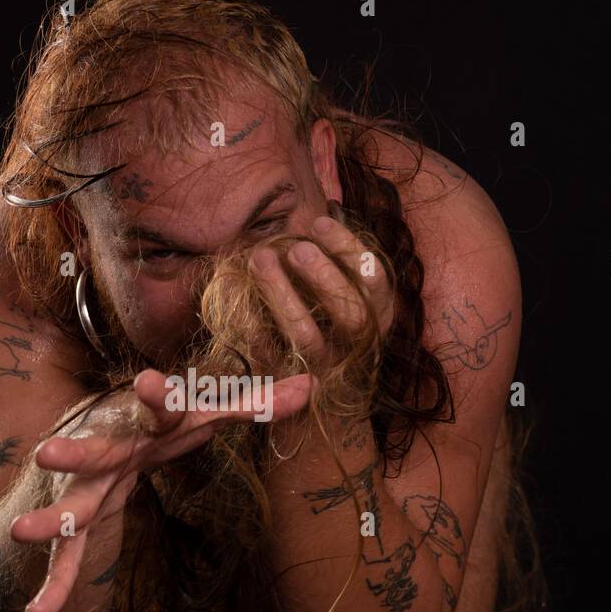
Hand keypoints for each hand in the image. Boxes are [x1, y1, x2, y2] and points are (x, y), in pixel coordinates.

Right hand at [9, 368, 313, 611]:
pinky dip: (54, 586)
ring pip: (67, 506)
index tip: (152, 384)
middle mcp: (105, 450)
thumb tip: (312, 385)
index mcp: (140, 421)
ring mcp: (86, 488)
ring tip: (21, 532)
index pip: (154, 408)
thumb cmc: (160, 423)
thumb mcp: (203, 413)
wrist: (97, 430)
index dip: (157, 398)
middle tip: (46, 452)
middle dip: (73, 453)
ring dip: (48, 519)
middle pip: (91, 452)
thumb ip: (253, 403)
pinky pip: (66, 559)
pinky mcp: (77, 523)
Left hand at [249, 202, 393, 372]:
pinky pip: (265, 348)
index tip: (318, 221)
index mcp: (377, 316)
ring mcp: (322, 367)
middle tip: (296, 247)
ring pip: (306, 336)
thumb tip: (320, 215)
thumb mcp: (344, 289)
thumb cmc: (327, 320)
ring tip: (261, 258)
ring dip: (282, 294)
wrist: (312, 396)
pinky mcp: (285, 378)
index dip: (349, 249)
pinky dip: (248, 315)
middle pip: (351, 315)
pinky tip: (233, 283)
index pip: (375, 282)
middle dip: (324, 277)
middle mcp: (356, 346)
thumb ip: (337, 261)